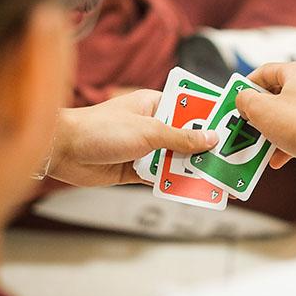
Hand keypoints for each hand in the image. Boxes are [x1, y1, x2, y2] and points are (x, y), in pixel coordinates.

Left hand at [48, 90, 217, 186]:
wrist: (62, 151)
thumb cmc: (100, 129)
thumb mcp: (147, 131)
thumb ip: (181, 137)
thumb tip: (211, 138)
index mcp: (155, 104)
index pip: (190, 109)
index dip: (211, 118)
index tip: (234, 128)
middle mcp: (152, 125)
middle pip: (187, 138)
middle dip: (206, 150)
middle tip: (232, 160)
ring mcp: (144, 148)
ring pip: (176, 159)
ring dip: (193, 169)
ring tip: (218, 180)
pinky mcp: (135, 170)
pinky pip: (162, 177)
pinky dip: (176, 183)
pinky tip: (195, 191)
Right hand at [235, 62, 295, 177]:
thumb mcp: (261, 109)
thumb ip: (245, 100)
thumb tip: (243, 101)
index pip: (264, 72)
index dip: (246, 86)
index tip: (236, 101)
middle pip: (276, 95)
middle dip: (258, 113)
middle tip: (245, 124)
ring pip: (287, 116)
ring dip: (270, 131)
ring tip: (259, 145)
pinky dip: (286, 143)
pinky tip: (275, 159)